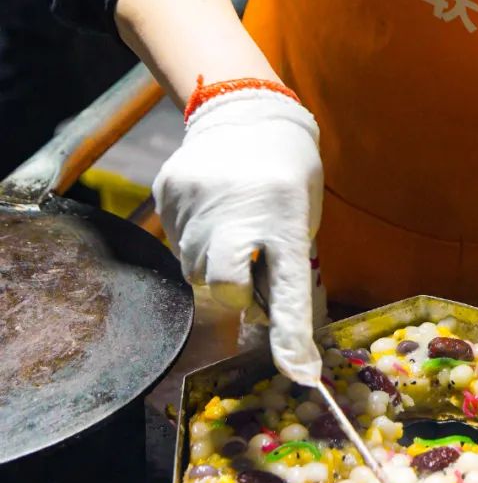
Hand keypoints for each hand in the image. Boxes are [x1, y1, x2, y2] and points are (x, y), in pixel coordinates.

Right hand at [152, 89, 323, 383]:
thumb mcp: (303, 210)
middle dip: (237, 293)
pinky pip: (176, 242)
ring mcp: (197, 201)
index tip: (299, 371)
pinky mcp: (168, 193)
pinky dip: (195, 240)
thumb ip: (288, 262)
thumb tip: (277, 322)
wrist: (244, 111)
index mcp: (285, 212)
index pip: (289, 285)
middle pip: (224, 287)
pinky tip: (212, 212)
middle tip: (252, 271)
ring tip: (234, 231)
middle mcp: (238, 208)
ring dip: (215, 266)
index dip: (291, 333)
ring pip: (195, 269)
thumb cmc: (287, 167)